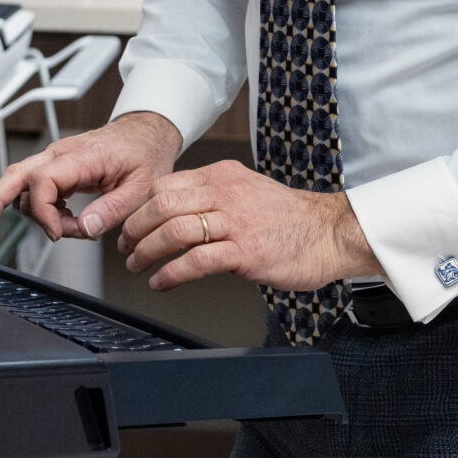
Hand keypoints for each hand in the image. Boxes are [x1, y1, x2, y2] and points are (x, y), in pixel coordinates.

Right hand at [0, 112, 182, 241]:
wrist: (146, 133)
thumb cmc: (144, 154)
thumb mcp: (140, 188)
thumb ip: (111, 210)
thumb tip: (84, 228)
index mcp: (82, 156)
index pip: (43, 181)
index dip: (44, 212)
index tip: (60, 232)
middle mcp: (62, 154)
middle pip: (15, 174)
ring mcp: (56, 158)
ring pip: (21, 181)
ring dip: (32, 211)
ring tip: (64, 228)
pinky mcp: (57, 166)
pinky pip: (36, 186)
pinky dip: (40, 206)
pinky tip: (61, 218)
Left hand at [118, 160, 379, 292]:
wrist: (331, 233)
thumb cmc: (290, 218)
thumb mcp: (247, 190)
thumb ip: (213, 195)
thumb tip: (175, 209)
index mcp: (222, 176)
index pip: (165, 185)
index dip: (141, 207)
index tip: (131, 225)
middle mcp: (226, 193)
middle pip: (162, 204)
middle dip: (136, 228)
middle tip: (127, 246)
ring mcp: (236, 222)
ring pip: (175, 230)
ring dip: (148, 251)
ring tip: (138, 265)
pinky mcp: (246, 252)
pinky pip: (197, 260)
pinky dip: (171, 273)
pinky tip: (162, 282)